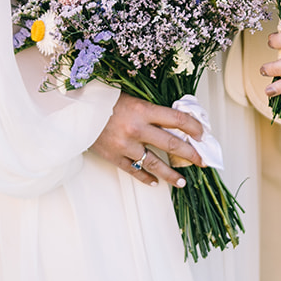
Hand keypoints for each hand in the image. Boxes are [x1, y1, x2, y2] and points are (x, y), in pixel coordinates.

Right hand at [89, 92, 203, 187]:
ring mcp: (125, 145)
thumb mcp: (133, 99)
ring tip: (182, 181)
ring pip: (154, 163)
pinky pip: (134, 171)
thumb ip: (152, 111)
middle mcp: (136, 129)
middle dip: (190, 154)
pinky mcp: (114, 157)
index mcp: (143, 110)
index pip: (177, 119)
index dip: (193, 128)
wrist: (77, 111)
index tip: (203, 135)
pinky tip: (155, 182)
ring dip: (171, 174)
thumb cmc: (106, 101)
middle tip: (202, 161)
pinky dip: (145, 177)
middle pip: (170, 144)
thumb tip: (176, 122)